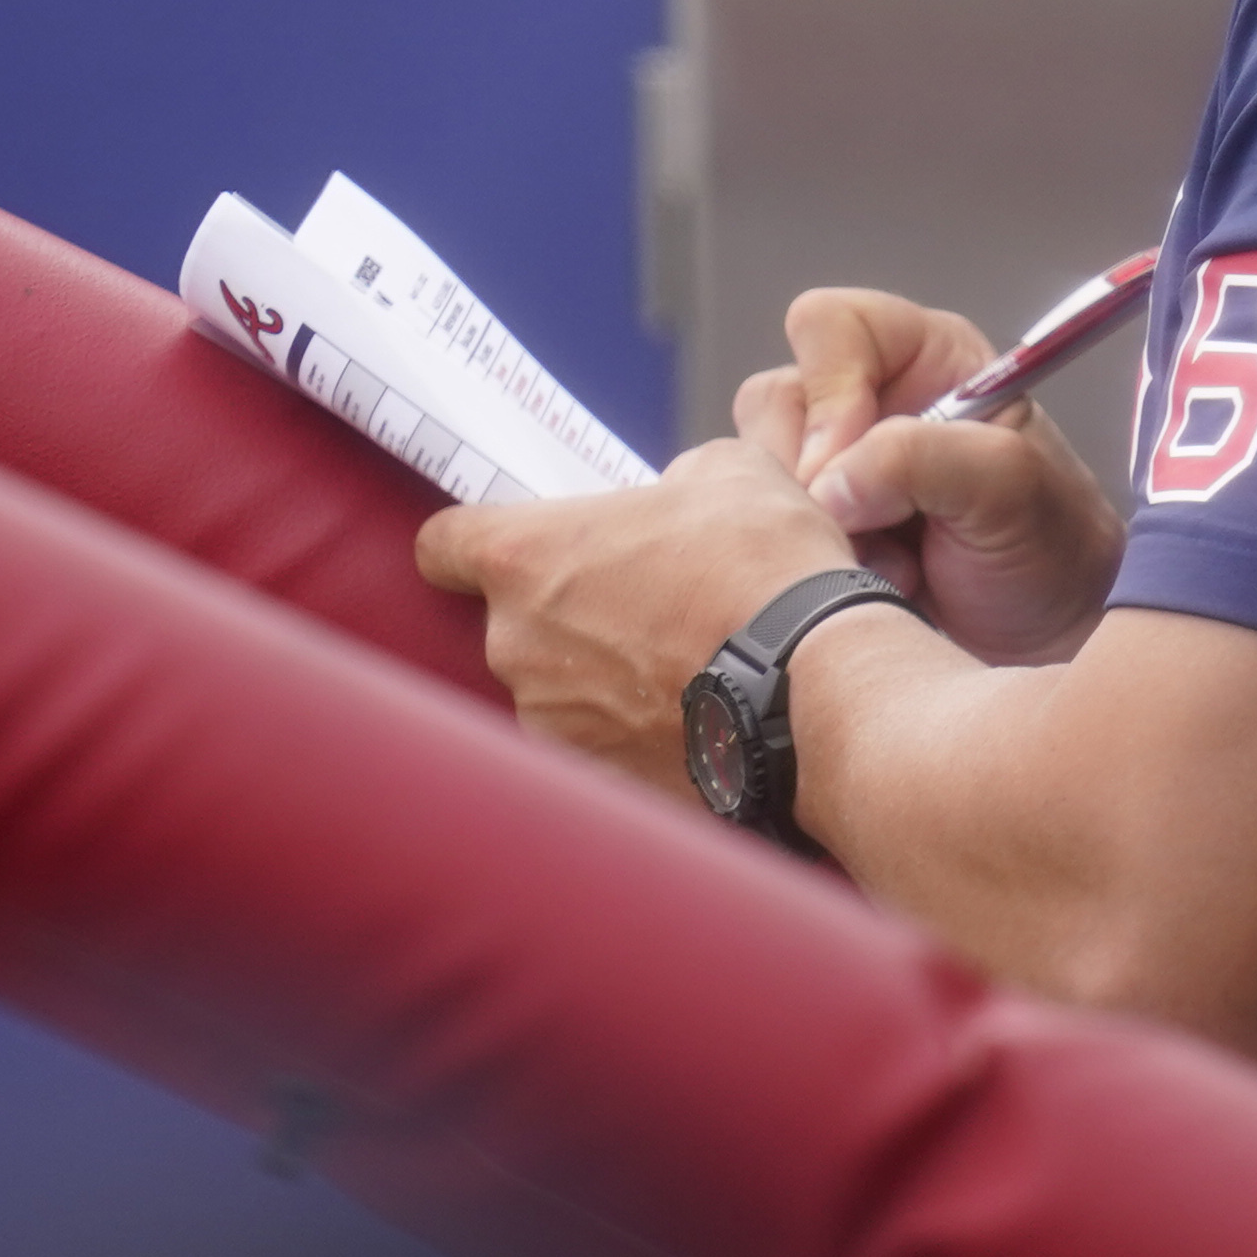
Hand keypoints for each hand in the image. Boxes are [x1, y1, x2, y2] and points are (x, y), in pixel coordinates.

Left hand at [412, 441, 854, 799]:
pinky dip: (633, 737)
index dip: (475, 541)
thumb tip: (681, 497)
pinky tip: (693, 716)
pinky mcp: (596, 783)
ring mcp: (550, 725)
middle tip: (644, 601)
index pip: (441, 546)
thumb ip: (675, 480)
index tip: (517, 545)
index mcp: (524, 559)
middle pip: (510, 623)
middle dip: (566, 613)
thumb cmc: (763, 570)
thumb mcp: (728, 474)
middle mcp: (514, 646)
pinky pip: (599, 749)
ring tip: (682, 665)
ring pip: (556, 691)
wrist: (816, 690)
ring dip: (599, 679)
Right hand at [733, 288, 1124, 667]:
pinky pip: (756, 532)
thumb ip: (920, 459)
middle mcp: (867, 402)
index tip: (848, 463)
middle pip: (775, 401)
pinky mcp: (810, 530)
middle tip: (874, 530)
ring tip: (886, 567)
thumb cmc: (1052, 552)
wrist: (1045, 645)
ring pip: (756, 471)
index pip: (829, 326)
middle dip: (813, 477)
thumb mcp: (1009, 488)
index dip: (829, 389)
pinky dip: (800, 567)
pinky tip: (865, 587)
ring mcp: (832, 470)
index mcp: (924, 360)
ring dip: (811, 530)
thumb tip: (826, 484)